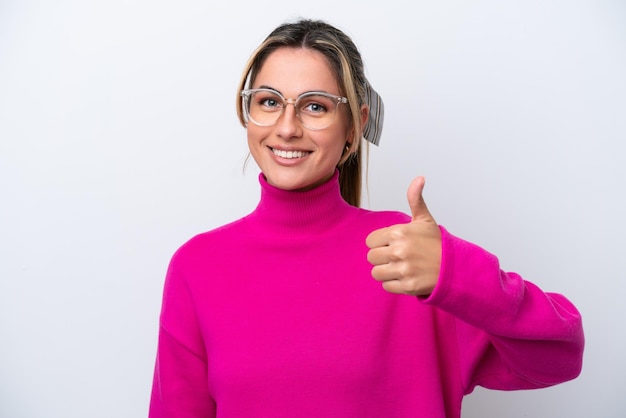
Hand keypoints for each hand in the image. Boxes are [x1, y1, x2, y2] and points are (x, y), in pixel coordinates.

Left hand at [366, 176, 441, 295]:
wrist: (454, 267)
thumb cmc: (435, 243)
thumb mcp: (424, 219)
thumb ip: (415, 199)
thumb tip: (419, 178)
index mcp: (399, 232)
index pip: (370, 241)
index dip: (380, 243)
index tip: (393, 244)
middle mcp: (399, 251)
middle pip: (371, 257)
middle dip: (382, 258)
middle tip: (397, 257)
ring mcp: (403, 269)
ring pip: (376, 273)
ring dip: (386, 272)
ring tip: (400, 267)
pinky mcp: (407, 285)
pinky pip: (386, 286)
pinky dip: (394, 284)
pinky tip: (406, 277)